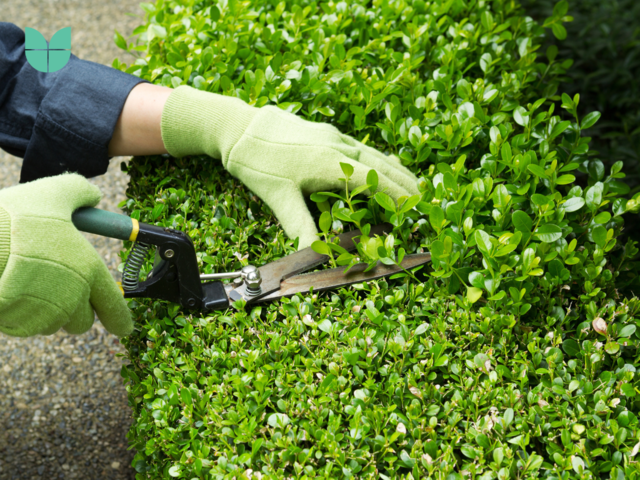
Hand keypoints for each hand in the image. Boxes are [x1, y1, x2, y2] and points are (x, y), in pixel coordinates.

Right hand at [0, 174, 132, 336]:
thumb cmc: (16, 216)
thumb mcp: (54, 193)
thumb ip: (79, 193)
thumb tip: (93, 196)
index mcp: (89, 270)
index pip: (114, 307)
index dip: (119, 319)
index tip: (122, 327)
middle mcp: (72, 298)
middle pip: (82, 322)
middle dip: (74, 310)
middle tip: (57, 287)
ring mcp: (44, 315)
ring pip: (51, 324)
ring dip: (45, 311)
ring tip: (26, 282)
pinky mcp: (17, 324)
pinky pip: (24, 325)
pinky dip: (19, 314)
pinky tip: (8, 291)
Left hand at [160, 86, 419, 248]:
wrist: (238, 126)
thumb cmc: (256, 162)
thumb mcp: (277, 197)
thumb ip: (299, 225)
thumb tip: (313, 254)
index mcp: (330, 163)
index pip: (373, 182)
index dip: (396, 197)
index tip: (414, 210)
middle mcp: (337, 146)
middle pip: (381, 166)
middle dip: (405, 184)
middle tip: (426, 200)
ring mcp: (333, 136)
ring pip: (373, 154)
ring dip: (395, 170)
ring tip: (413, 183)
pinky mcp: (326, 132)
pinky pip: (361, 147)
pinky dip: (378, 159)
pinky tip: (381, 164)